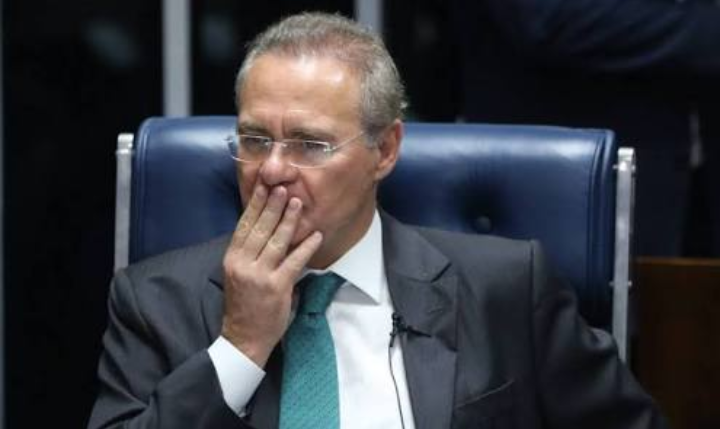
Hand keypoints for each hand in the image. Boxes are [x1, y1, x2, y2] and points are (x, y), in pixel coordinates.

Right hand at [220, 184, 322, 366]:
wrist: (243, 338)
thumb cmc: (244, 304)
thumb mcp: (238, 274)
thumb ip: (249, 253)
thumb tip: (267, 228)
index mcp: (232, 258)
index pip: (244, 225)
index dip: (254, 205)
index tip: (263, 186)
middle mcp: (243, 264)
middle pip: (260, 229)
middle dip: (272, 206)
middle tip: (283, 187)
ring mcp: (260, 276)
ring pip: (277, 242)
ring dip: (289, 221)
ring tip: (298, 203)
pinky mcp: (277, 287)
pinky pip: (295, 262)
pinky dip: (306, 247)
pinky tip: (316, 236)